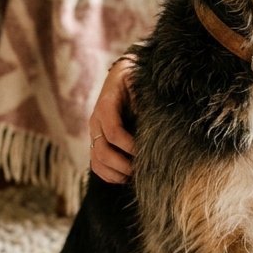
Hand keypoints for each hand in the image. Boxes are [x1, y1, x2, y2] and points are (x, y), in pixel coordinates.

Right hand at [89, 55, 136, 181]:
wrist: (122, 75)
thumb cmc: (134, 79)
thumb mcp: (139, 83)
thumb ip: (142, 100)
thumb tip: (158, 121)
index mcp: (106, 105)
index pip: (114, 132)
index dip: (130, 145)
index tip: (146, 152)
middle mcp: (96, 121)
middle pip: (102, 151)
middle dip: (123, 164)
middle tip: (141, 169)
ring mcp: (94, 133)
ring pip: (97, 161)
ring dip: (115, 173)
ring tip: (134, 176)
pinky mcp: (96, 142)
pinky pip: (96, 164)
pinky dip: (109, 175)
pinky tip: (125, 177)